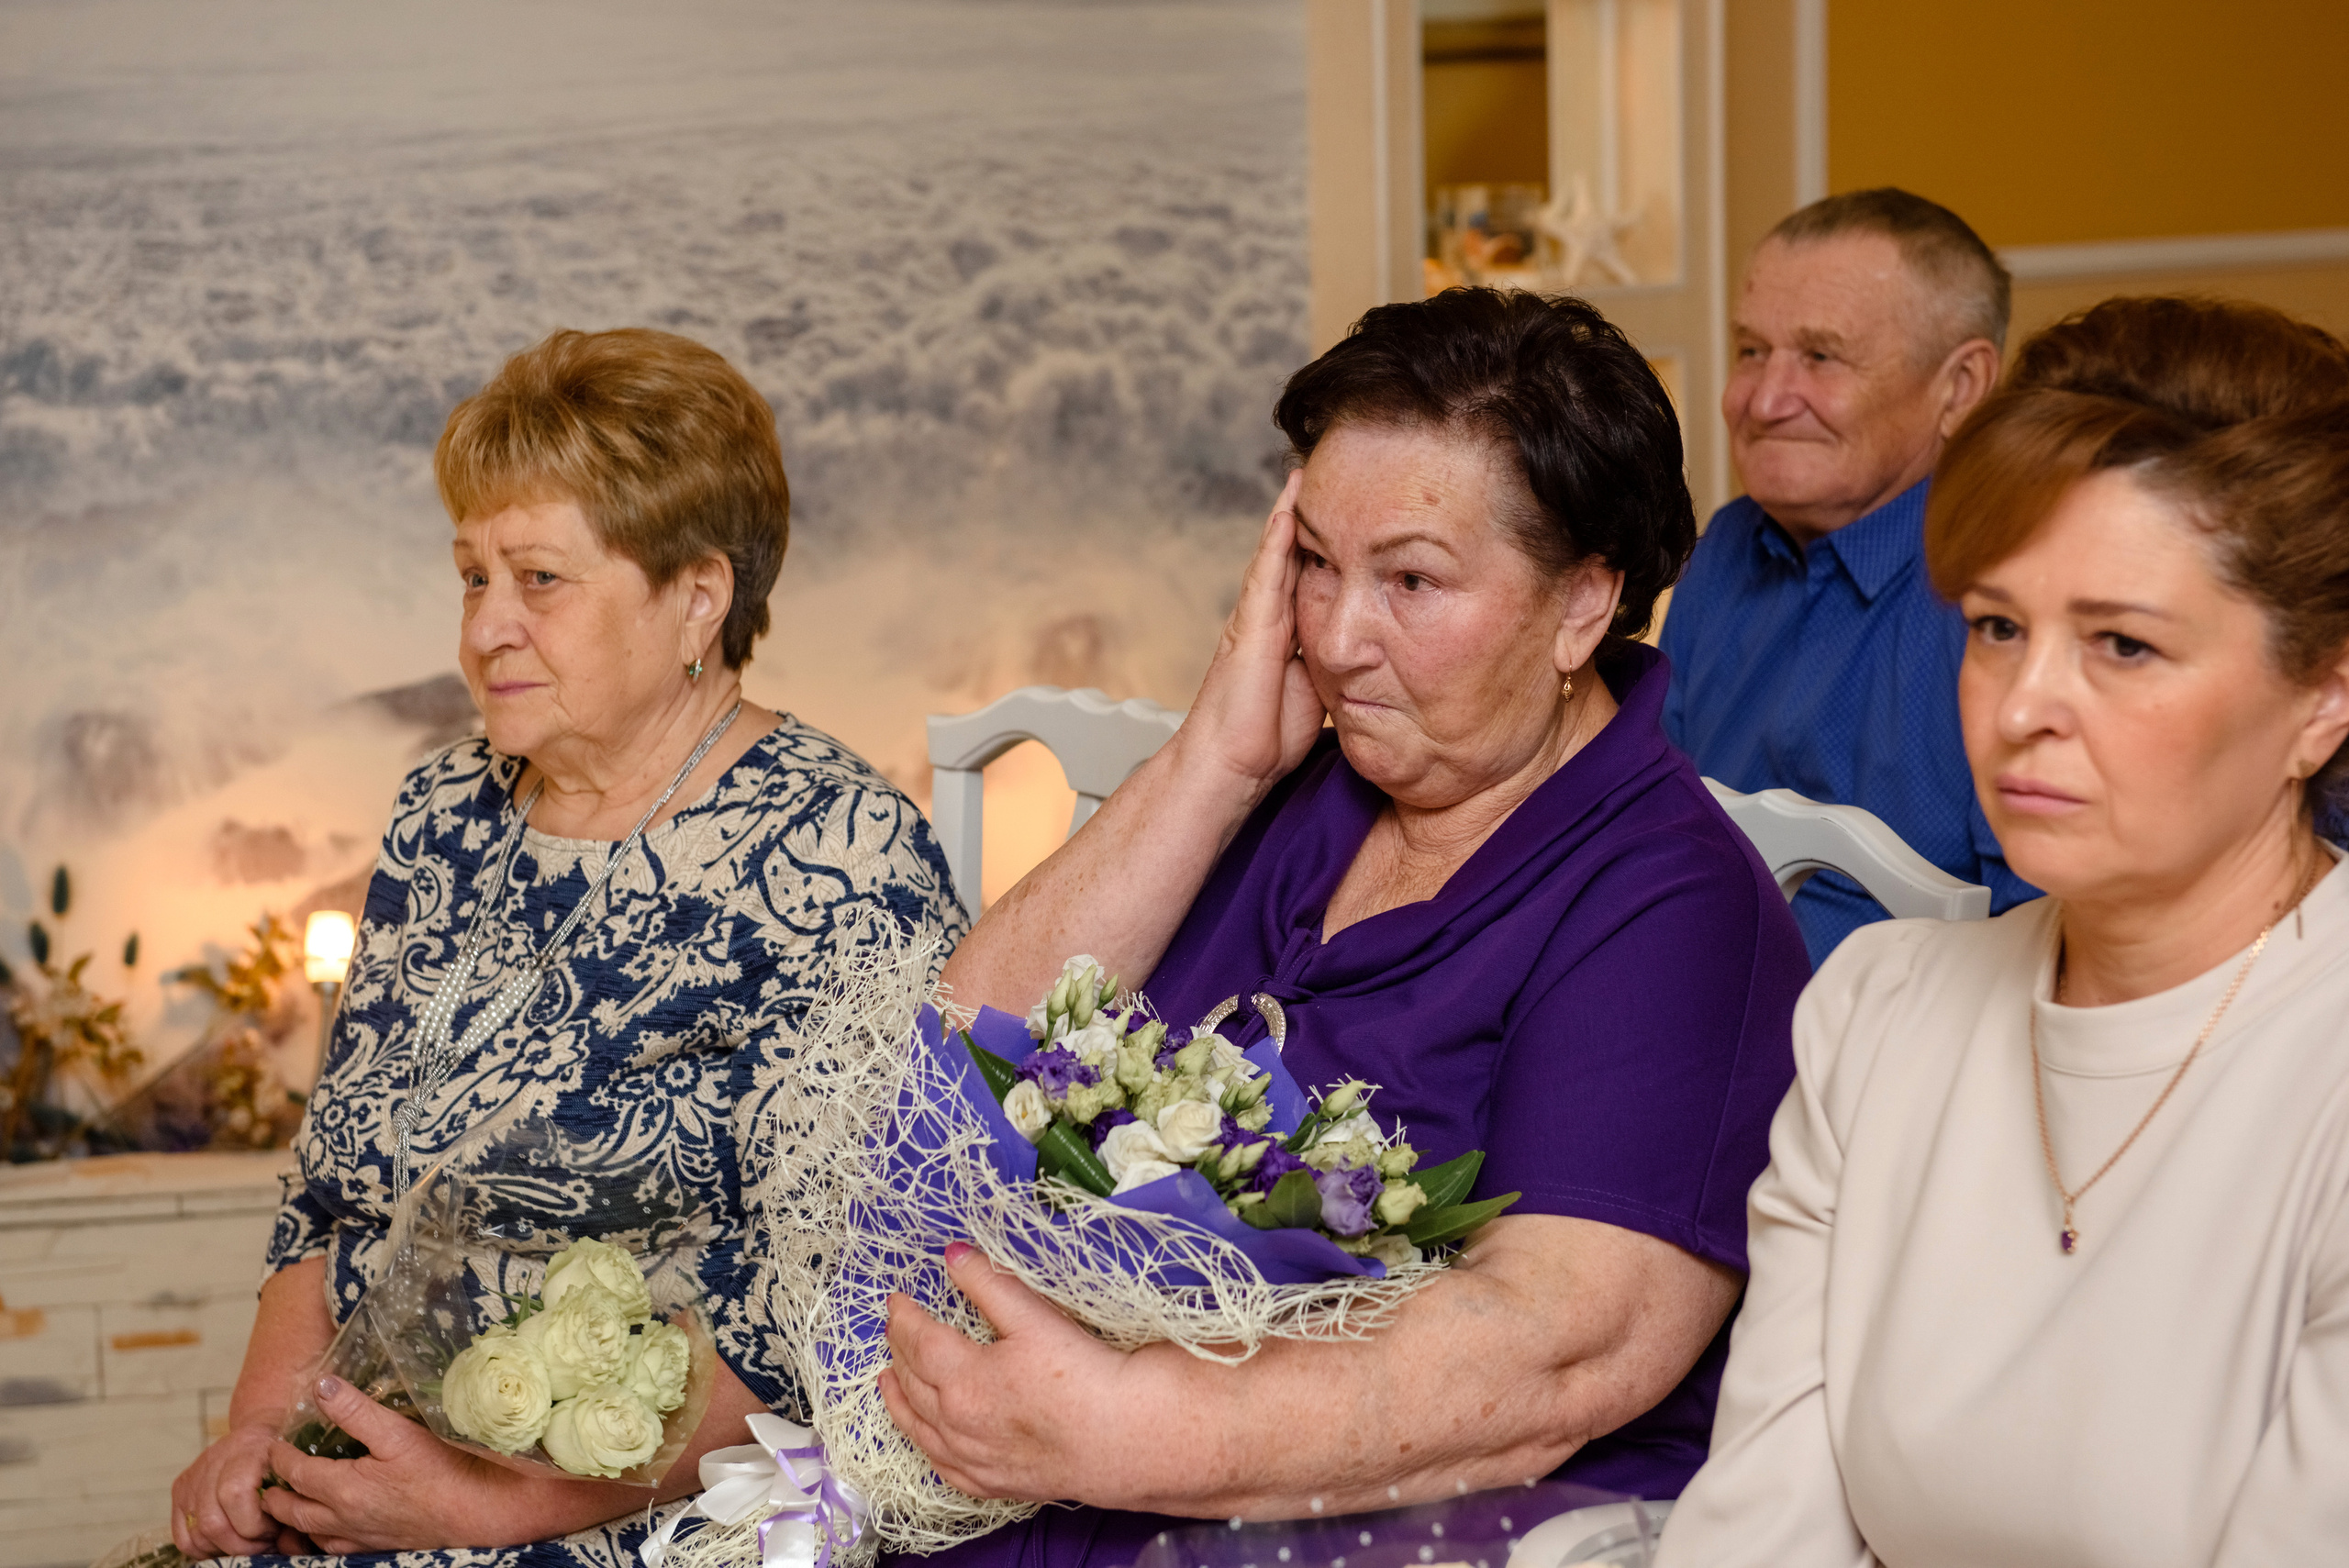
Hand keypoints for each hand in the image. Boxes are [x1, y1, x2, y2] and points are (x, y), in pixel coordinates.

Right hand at [172, 1421, 308, 1558]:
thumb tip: (290, 1543)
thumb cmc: (283, 1453)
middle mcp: (214, 1460)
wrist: (260, 1428)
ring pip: (197, 1533)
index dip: (254, 1525)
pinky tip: (225, 1544)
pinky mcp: (179, 1489)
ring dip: (224, 1549)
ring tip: (247, 1543)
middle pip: (212, 1522)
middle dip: (240, 1545)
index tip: (275, 1530)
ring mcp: (193, 1476)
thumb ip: (293, 1502)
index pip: (234, 1495)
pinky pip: (182, 1536)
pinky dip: (203, 1549)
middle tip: (263, 1544)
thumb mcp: (296, 1467)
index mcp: (248, 1450)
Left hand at [258, 1374, 598, 1551]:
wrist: (475, 1514)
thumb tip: (321, 1385)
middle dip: (274, 1493)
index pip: (295, 1472)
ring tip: (286, 1502)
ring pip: (307, 1535)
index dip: (280, 1457)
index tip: (272, 1443)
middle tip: (266, 1478)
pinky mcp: (373, 1548)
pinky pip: (332, 1548)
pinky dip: (317, 1538)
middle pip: (290, 1510)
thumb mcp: (398, 1432)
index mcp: (342, 1488)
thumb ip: (356, 1410)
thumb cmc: (441, 1470)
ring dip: (291, 1519)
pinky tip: (325, 1528)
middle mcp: (341, 1519)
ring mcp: (357, 1538)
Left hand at [878, 1243, 1138, 1502]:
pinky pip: (943, 1467)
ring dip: (898, 1399)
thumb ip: (989, 1283)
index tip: (896, 1300)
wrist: (1126, 1437)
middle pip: (913, 1381)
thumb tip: (953, 1254)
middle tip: (893, 1330)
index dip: (904, 1317)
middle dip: (899, 1351)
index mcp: (962, 1379)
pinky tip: (924, 1438)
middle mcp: (957, 1423)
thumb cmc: (1084, 1375)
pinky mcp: (994, 1484)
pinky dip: (924, 1447)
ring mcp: (973, 1458)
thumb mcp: (1034, 1317)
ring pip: (919, 1426)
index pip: (918, 1341)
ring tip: (886, 1380)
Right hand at [1178, 471, 1325, 792]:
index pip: (1307, 577)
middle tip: (1322, 475)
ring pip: (1275, 556)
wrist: (1232, 765)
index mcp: (1287, 634)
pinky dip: (1275, 542)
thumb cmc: (1269, 739)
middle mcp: (1268, 620)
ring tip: (1303, 476)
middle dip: (1305, 519)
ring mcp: (1254, 619)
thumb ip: (1337, 667)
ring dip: (1288, 515)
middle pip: (1289, 557)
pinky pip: (1265, 574)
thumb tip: (1372, 660)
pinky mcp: (1248, 627)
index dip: (1323, 546)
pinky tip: (1288, 511)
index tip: (1346, 514)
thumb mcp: (1320, 692)